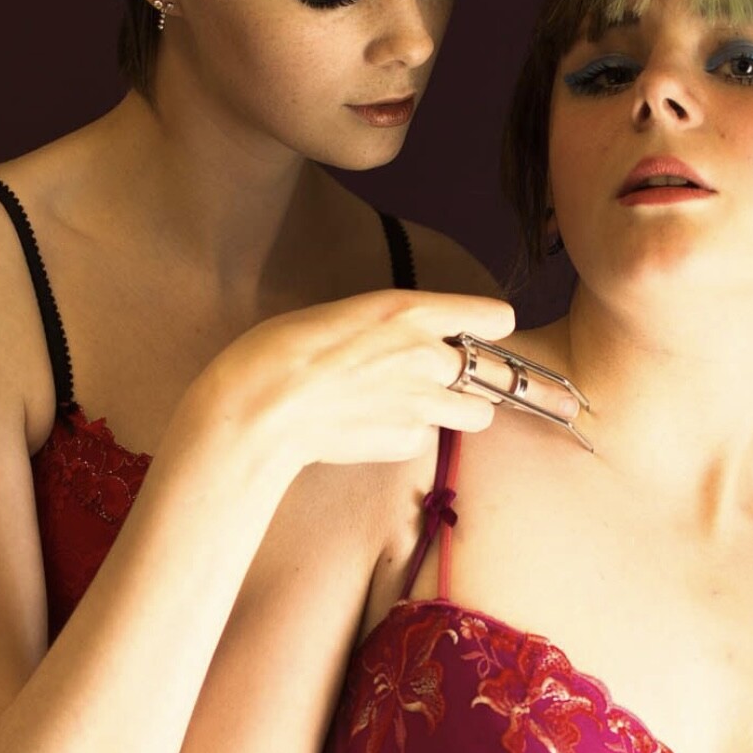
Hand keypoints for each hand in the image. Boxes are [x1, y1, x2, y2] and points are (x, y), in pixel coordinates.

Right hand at [182, 290, 516, 469]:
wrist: (262, 408)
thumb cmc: (283, 350)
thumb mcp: (345, 315)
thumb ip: (391, 327)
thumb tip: (406, 340)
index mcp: (410, 312)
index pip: (490, 316)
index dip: (491, 324)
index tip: (489, 329)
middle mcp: (428, 355)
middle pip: (490, 372)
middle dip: (467, 377)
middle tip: (431, 380)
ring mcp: (424, 403)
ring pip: (479, 413)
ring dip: (459, 410)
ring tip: (417, 407)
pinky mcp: (409, 441)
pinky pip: (428, 439)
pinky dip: (411, 435)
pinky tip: (374, 428)